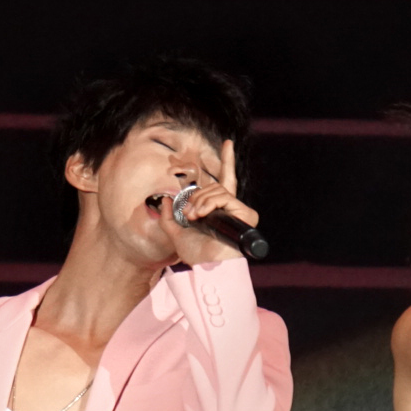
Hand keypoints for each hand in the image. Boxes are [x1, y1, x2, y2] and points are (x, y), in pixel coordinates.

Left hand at [171, 139, 254, 264]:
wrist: (206, 266)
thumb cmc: (196, 254)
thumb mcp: (175, 233)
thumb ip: (168, 216)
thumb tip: (165, 200)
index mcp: (218, 209)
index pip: (225, 180)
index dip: (227, 161)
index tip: (228, 144)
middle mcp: (231, 208)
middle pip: (214, 186)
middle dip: (197, 196)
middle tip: (188, 213)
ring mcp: (239, 212)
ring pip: (218, 191)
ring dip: (201, 202)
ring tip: (194, 217)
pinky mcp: (246, 215)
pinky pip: (226, 198)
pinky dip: (211, 204)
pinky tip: (203, 215)